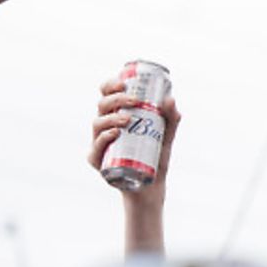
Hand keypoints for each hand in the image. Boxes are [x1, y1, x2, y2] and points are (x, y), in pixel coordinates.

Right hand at [88, 77, 179, 193]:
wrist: (151, 184)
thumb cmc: (155, 155)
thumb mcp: (166, 134)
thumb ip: (171, 118)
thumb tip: (170, 98)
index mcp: (116, 115)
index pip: (107, 95)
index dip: (110, 85)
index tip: (123, 82)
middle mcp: (105, 126)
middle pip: (102, 105)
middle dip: (116, 99)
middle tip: (134, 100)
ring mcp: (99, 143)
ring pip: (97, 123)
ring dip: (111, 118)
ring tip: (128, 119)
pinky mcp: (97, 160)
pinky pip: (96, 147)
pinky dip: (104, 138)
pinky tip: (115, 133)